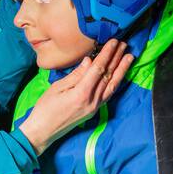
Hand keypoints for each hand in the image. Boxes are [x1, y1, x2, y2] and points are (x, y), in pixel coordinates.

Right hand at [21, 40, 133, 155]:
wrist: (43, 131)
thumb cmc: (45, 108)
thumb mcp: (57, 87)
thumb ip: (76, 75)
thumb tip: (89, 61)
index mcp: (82, 93)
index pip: (99, 69)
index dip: (107, 54)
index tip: (114, 42)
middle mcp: (92, 100)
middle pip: (108, 76)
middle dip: (117, 59)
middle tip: (125, 45)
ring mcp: (95, 107)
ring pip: (112, 85)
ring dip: (121, 70)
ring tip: (129, 57)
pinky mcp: (94, 111)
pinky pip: (108, 94)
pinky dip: (115, 82)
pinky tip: (119, 75)